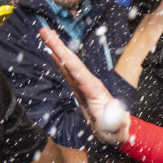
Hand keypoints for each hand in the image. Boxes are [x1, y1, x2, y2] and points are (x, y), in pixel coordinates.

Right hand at [42, 27, 130, 145]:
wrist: (116, 132)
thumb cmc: (117, 132)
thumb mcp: (118, 131)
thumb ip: (117, 122)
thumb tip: (114, 107)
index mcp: (95, 90)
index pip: (78, 71)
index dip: (66, 58)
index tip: (55, 47)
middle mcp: (89, 84)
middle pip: (72, 62)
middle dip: (58, 46)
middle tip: (44, 30)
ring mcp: (83, 86)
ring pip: (68, 65)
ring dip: (56, 49)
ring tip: (45, 34)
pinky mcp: (79, 90)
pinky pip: (67, 73)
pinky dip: (59, 62)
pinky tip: (52, 53)